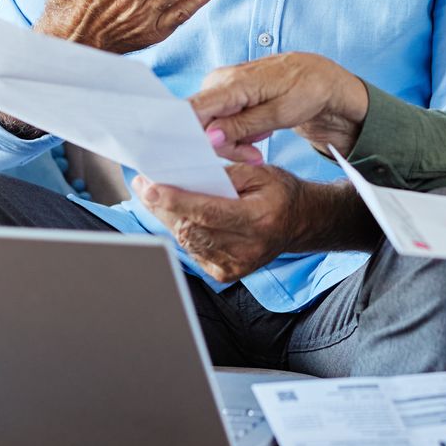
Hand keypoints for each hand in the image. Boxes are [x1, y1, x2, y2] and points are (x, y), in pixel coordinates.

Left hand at [133, 164, 307, 282]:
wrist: (301, 223)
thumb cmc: (280, 193)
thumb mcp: (260, 172)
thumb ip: (225, 175)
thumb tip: (187, 175)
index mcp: (259, 218)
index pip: (207, 212)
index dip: (174, 200)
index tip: (150, 187)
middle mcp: (248, 247)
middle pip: (191, 228)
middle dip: (162, 207)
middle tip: (143, 186)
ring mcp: (237, 265)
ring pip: (188, 242)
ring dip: (168, 219)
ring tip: (154, 197)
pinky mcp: (228, 273)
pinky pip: (194, 252)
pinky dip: (182, 232)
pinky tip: (177, 216)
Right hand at [191, 52, 368, 164]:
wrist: (322, 78)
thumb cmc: (307, 90)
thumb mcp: (280, 113)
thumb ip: (243, 126)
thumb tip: (209, 138)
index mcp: (232, 82)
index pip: (193, 108)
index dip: (187, 134)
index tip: (195, 157)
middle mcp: (220, 81)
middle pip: (201, 124)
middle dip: (225, 146)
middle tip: (253, 155)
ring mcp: (223, 88)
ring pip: (211, 127)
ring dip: (233, 143)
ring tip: (260, 143)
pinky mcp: (228, 96)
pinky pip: (220, 122)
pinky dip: (237, 135)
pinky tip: (258, 135)